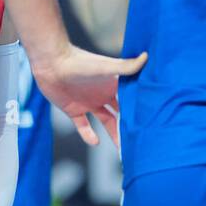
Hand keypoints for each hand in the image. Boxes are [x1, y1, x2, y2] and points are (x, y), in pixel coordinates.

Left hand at [33, 45, 147, 146]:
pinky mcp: (73, 110)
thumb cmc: (79, 61)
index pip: (130, 99)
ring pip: (106, 121)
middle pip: (121, 113)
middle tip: (141, 138)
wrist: (52, 63)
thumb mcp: (105, 67)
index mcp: (113, 84)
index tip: (153, 120)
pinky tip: (95, 142)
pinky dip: (88, 135)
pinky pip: (83, 126)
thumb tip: (147, 57)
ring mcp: (88, 103)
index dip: (140, 108)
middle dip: (129, 124)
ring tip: (122, 148)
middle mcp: (103, 94)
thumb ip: (126, 66)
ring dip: (114, 133)